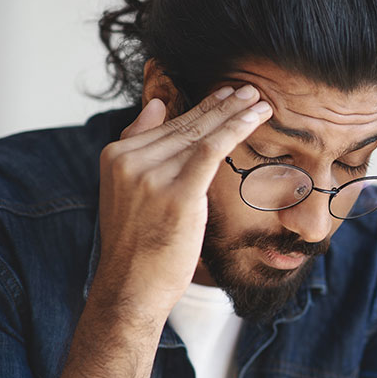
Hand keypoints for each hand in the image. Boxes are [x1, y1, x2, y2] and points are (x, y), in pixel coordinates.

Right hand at [92, 85, 271, 319]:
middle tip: (249, 89)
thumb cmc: (138, 246)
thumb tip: (157, 105)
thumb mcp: (128, 191)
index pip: (168, 125)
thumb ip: (139, 147)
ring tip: (259, 100)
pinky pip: (211, 150)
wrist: (131, 288)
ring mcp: (151, 175)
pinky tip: (255, 118)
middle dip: (222, 105)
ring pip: (201, 133)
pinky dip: (236, 129)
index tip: (227, 94)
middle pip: (187, 125)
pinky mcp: (177, 193)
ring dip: (235, 114)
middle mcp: (130, 160)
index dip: (201, 107)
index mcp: (116, 156)